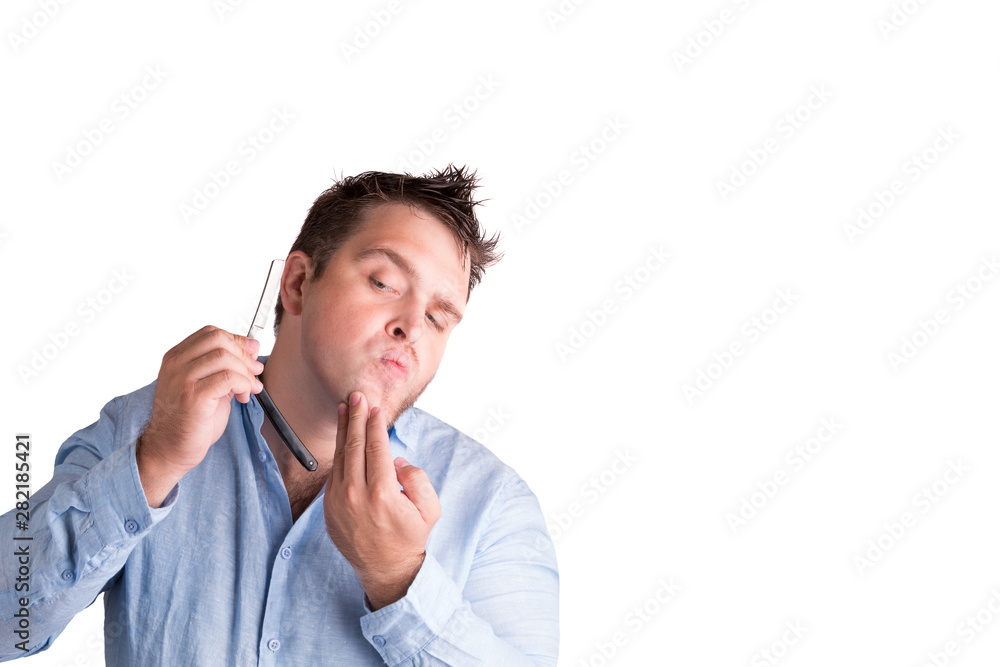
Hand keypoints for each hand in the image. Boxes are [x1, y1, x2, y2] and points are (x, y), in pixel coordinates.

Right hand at [136, 325, 263, 504]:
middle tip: (255, 372)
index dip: (237, 340)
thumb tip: (252, 346)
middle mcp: (176, 364)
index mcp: (177, 358)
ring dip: (246, 373)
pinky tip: (243, 397)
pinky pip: (227, 378)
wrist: (170, 449)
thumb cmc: (189, 420)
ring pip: (224, 358)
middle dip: (244, 355)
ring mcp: (182, 379)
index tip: (252, 354)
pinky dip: (243, 384)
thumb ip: (226, 366)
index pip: (211, 333)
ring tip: (250, 389)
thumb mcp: (208, 385)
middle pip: (219, 340)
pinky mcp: (193, 396)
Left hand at [324, 391, 441, 609]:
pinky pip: (334, 473)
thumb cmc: (410, 537)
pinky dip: (338, 451)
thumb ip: (418, 479)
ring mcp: (338, 502)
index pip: (376, 447)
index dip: (374, 423)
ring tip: (344, 408)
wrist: (385, 569)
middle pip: (354, 445)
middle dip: (355, 417)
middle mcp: (356, 495)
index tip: (375, 407)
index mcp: (382, 493)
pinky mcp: (329, 507)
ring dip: (342, 429)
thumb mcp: (430, 509)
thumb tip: (397, 460)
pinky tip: (342, 437)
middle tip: (356, 396)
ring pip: (340, 456)